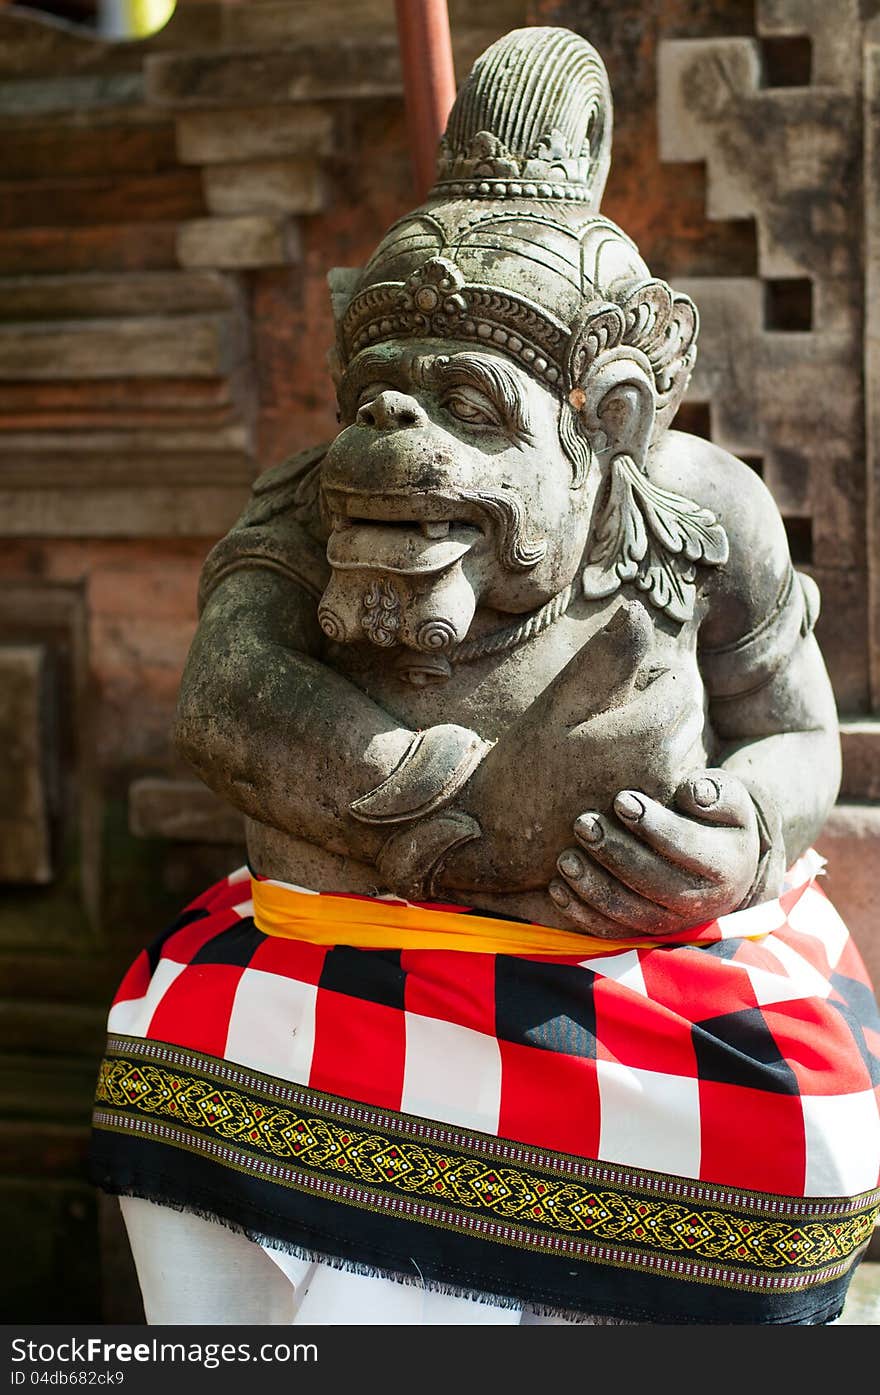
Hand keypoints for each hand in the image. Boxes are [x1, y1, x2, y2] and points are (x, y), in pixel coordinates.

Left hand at [548, 769, 761, 935]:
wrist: (718, 863)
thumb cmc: (715, 819)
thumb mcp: (728, 799)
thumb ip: (716, 792)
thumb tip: (693, 792)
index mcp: (726, 866)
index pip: (687, 846)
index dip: (653, 824)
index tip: (621, 798)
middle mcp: (701, 903)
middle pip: (653, 882)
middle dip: (614, 853)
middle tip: (583, 823)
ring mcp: (670, 923)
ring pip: (627, 912)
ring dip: (591, 886)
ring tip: (565, 857)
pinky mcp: (642, 933)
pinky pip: (608, 930)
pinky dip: (580, 913)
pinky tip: (557, 886)